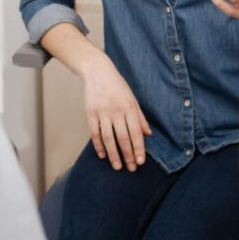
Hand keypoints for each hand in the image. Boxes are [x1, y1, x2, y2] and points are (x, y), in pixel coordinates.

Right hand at [79, 54, 151, 171]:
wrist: (97, 71)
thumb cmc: (117, 86)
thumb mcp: (132, 98)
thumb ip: (140, 117)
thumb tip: (148, 134)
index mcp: (129, 107)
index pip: (136, 132)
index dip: (139, 148)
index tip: (141, 161)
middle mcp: (116, 110)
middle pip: (123, 137)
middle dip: (128, 155)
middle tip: (131, 168)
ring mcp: (102, 112)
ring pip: (108, 138)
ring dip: (113, 154)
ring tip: (117, 166)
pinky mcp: (90, 113)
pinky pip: (94, 133)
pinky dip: (98, 145)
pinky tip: (102, 155)